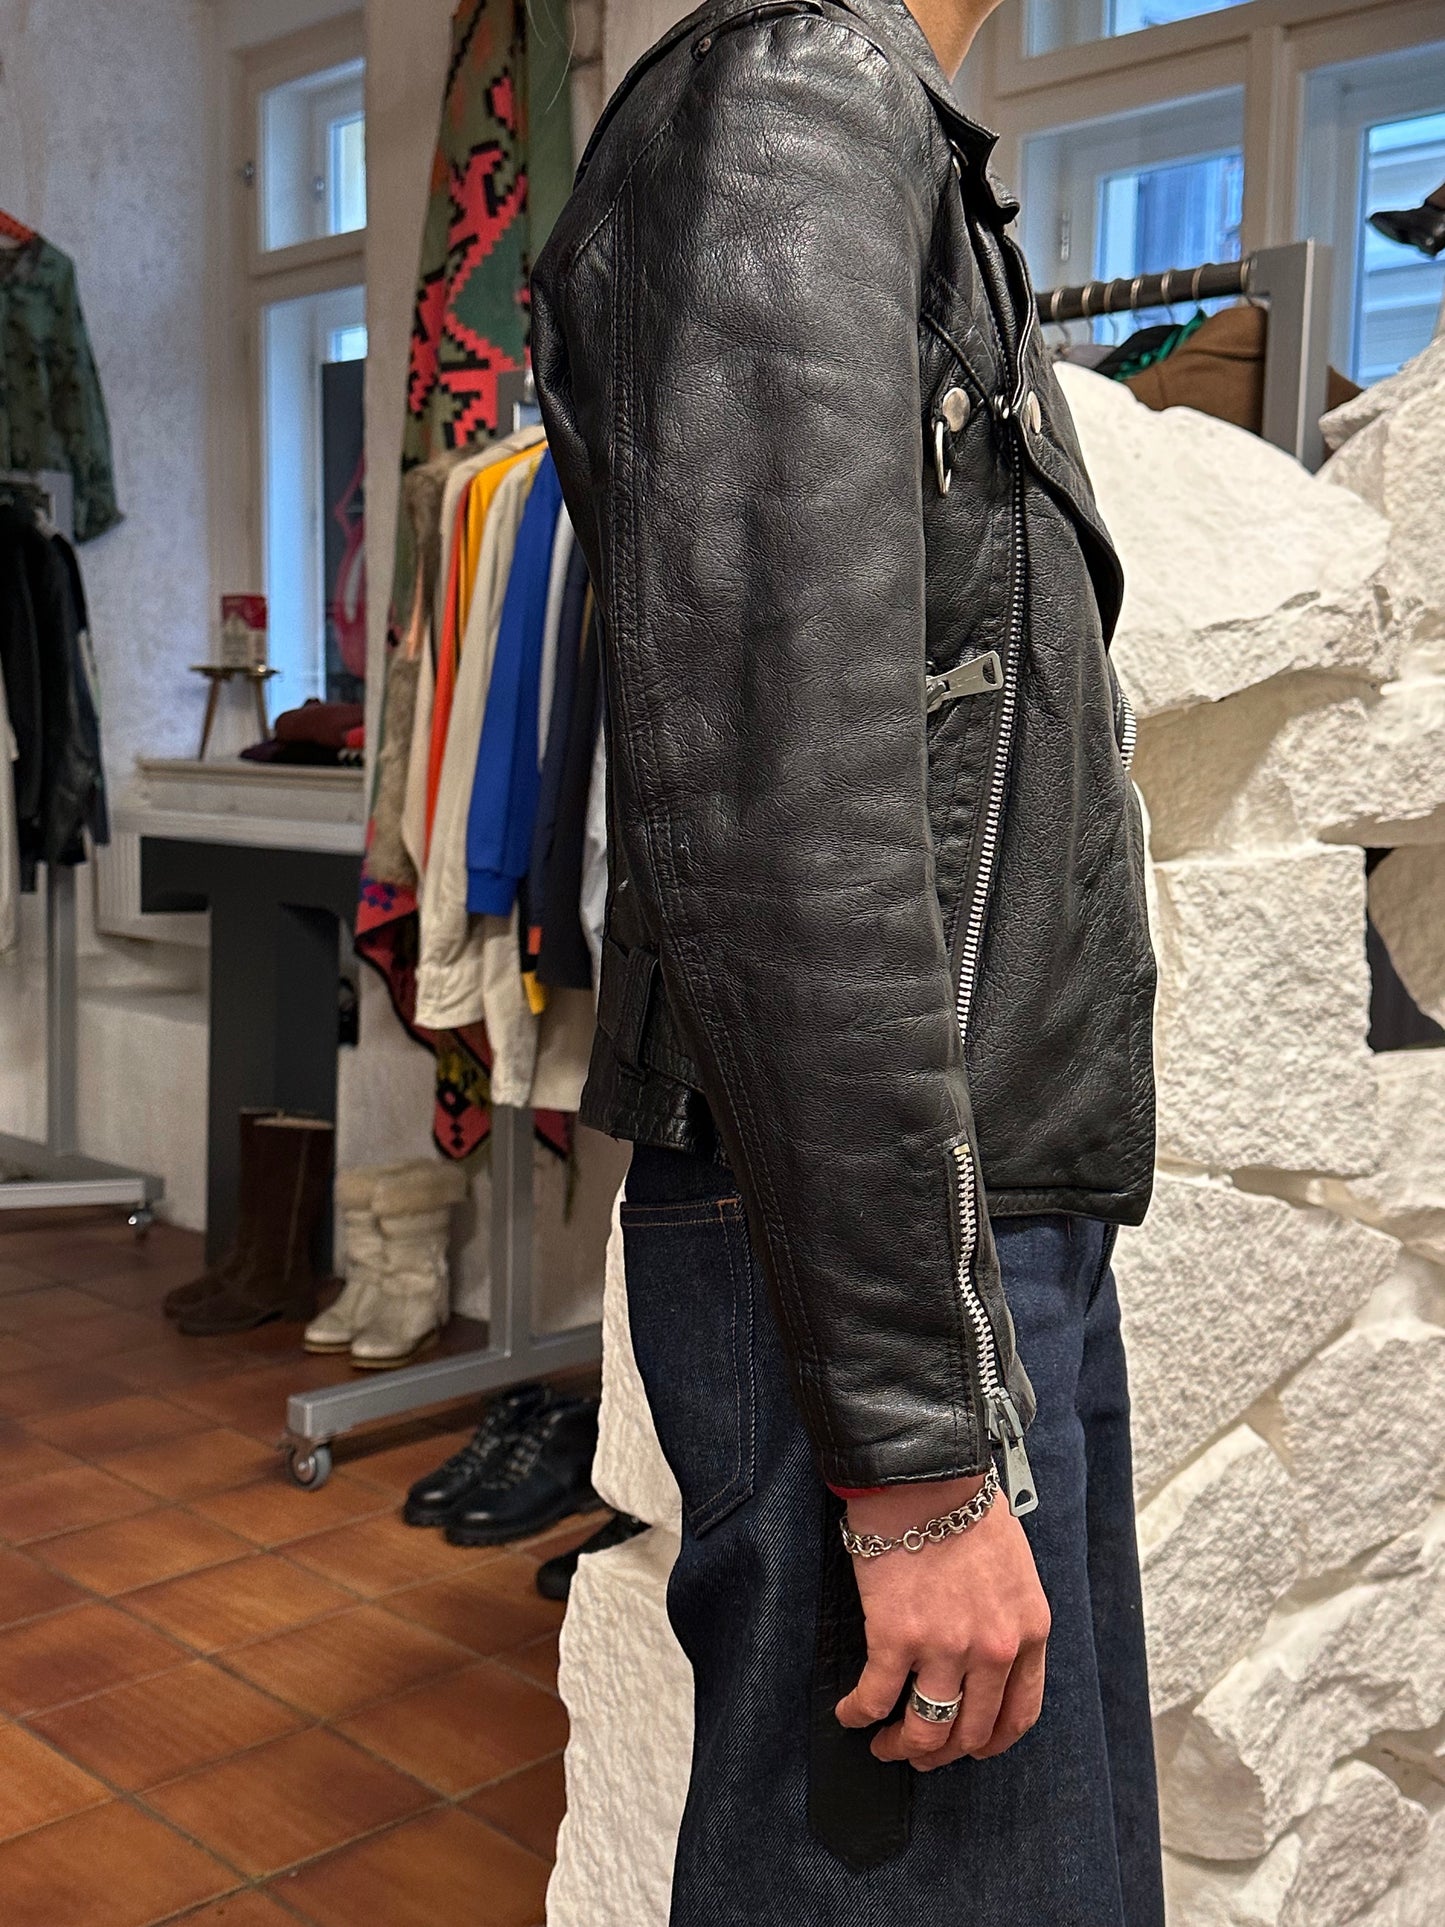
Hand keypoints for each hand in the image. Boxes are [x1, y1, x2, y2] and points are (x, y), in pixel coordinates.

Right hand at [834, 1474, 1049, 1769]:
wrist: (925, 1478)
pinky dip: (858, 1713)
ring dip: (902, 1747)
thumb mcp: (1015, 1569)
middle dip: (943, 1753)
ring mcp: (945, 1649)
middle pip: (971, 1733)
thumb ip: (1008, 1617)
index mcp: (1028, 1632)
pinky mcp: (896, 1639)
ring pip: (925, 1730)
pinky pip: (875, 1697)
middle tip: (920, 1752)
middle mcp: (993, 1651)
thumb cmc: (965, 1509)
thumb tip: (985, 1654)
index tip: (971, 1746)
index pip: (1020, 1714)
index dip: (992, 1741)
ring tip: (884, 1745)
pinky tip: (848, 1713)